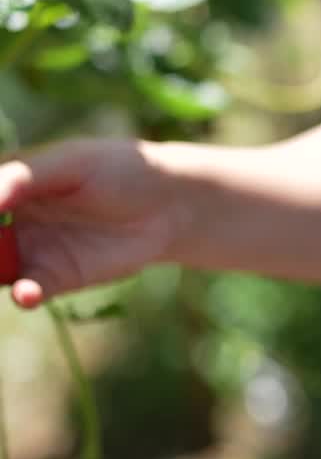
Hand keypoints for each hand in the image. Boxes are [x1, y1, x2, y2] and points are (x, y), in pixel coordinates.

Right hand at [0, 139, 179, 307]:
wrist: (168, 204)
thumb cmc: (118, 169)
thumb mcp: (70, 164)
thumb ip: (23, 179)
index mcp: (7, 184)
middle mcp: (10, 220)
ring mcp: (29, 250)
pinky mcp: (55, 277)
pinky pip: (27, 290)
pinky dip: (23, 294)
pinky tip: (26, 293)